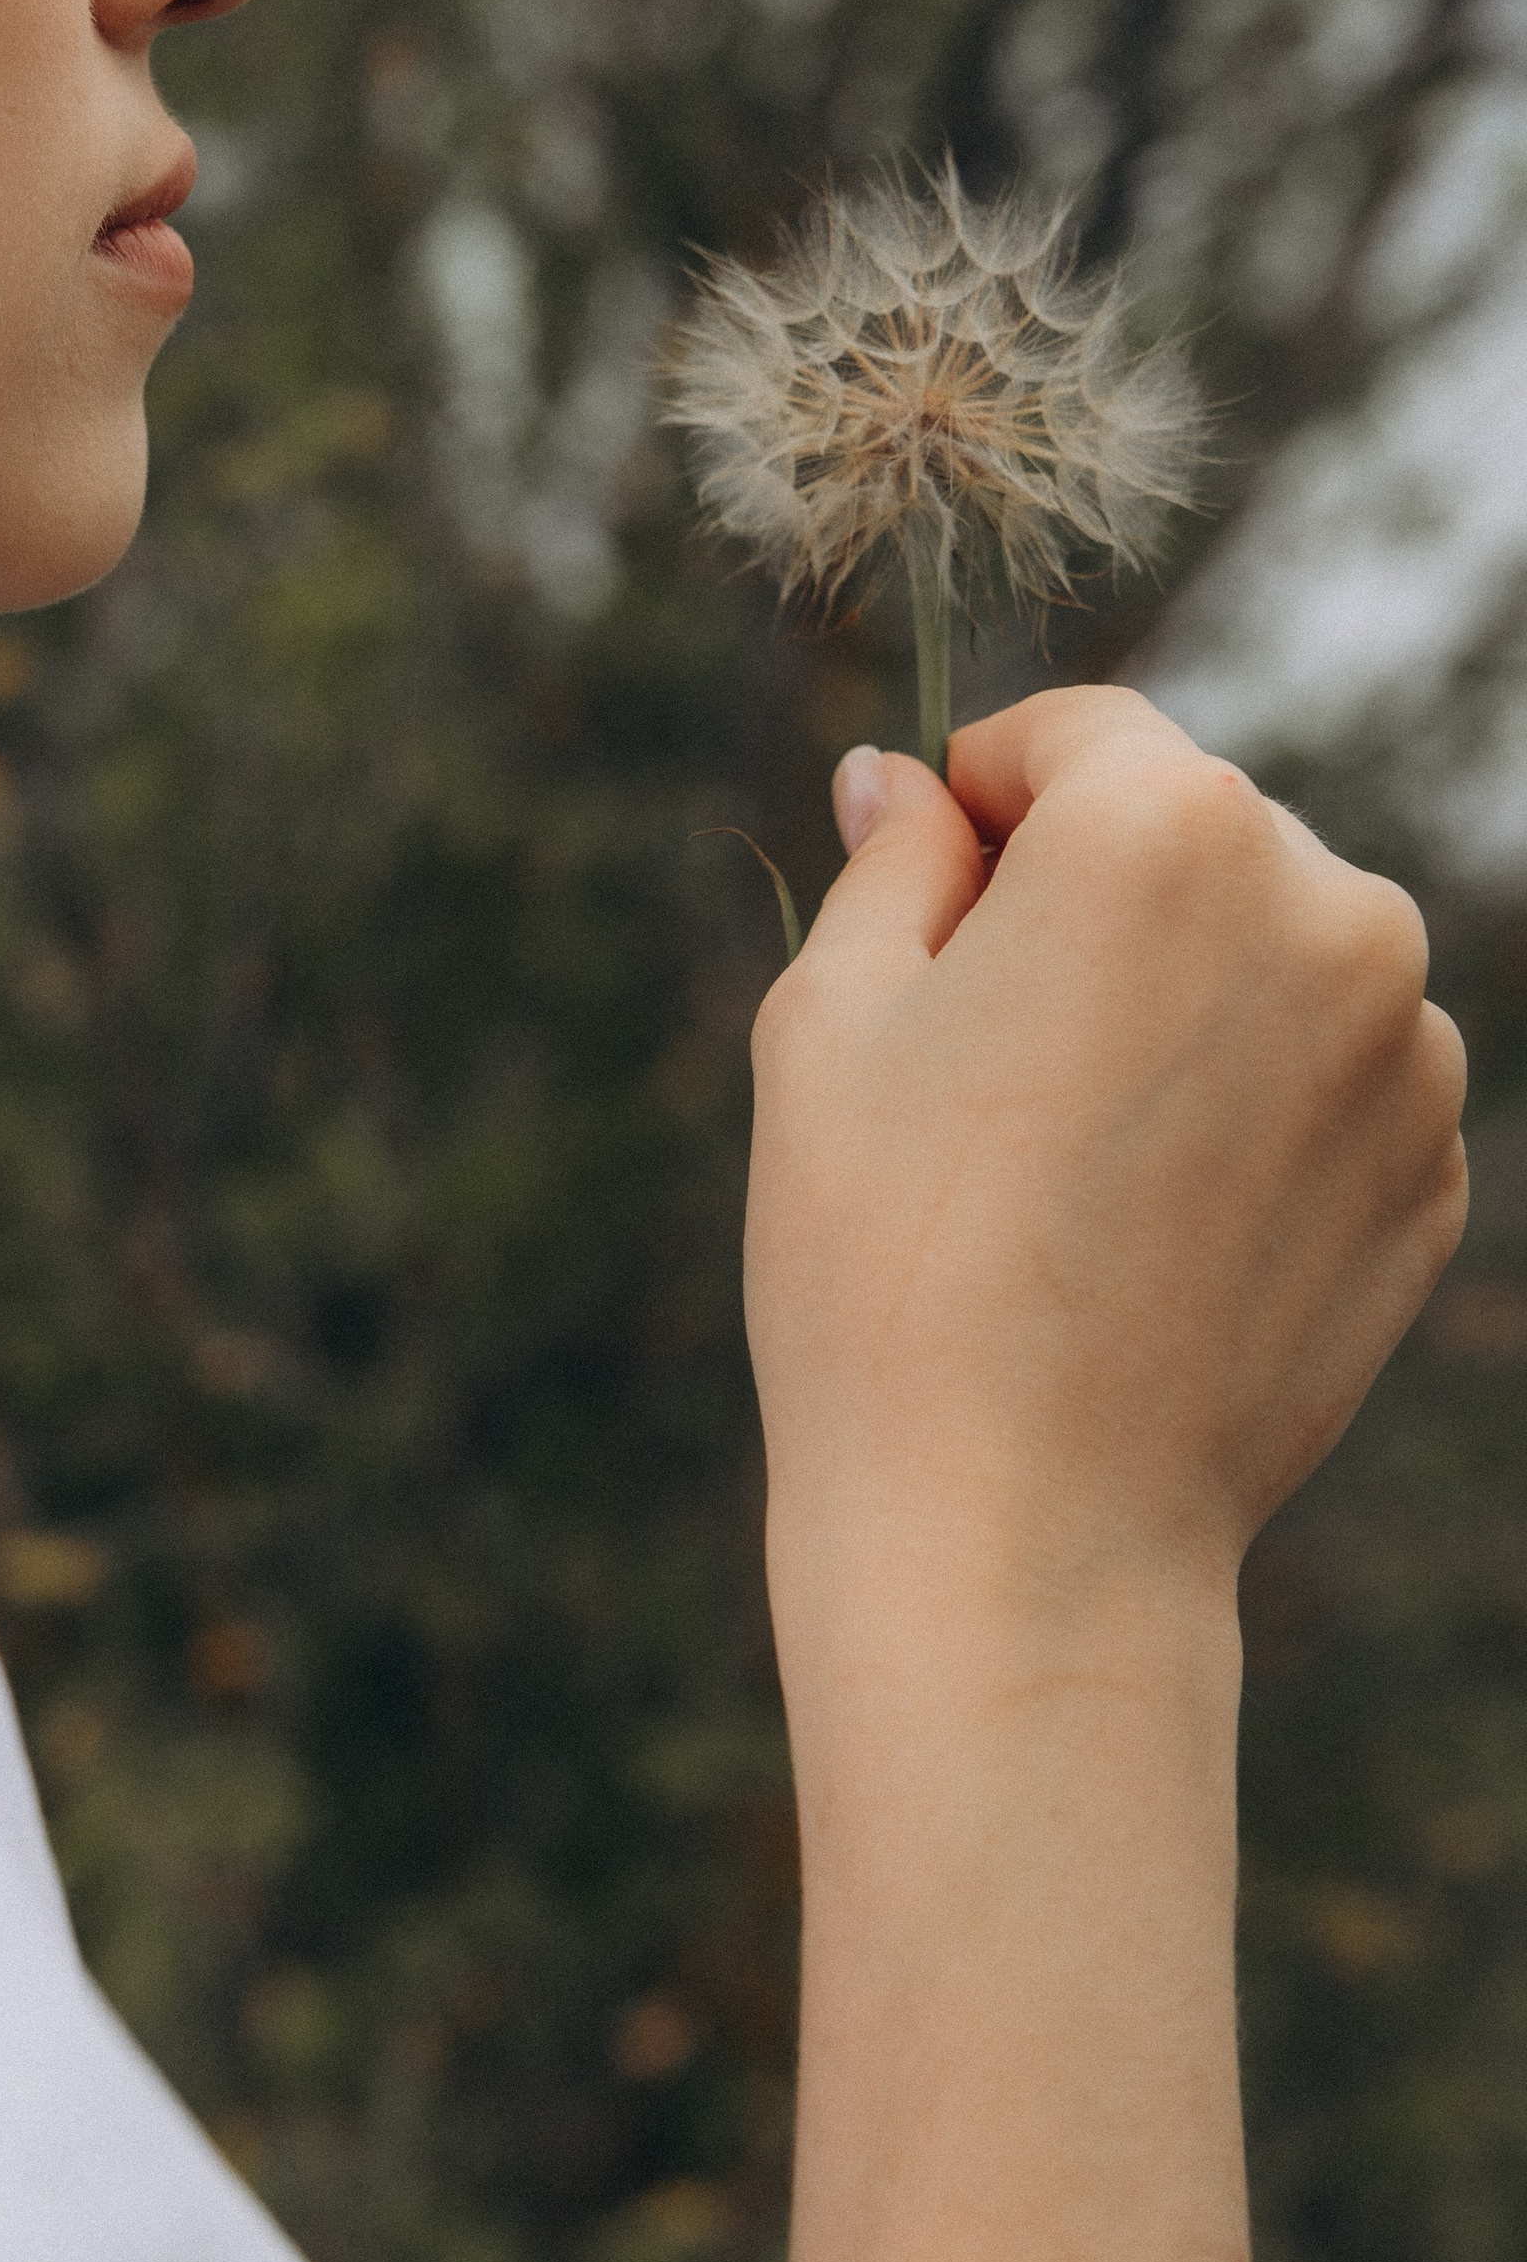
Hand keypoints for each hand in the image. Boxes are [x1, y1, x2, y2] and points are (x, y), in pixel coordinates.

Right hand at [745, 687, 1467, 1670]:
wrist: (1023, 1525)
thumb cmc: (887, 1261)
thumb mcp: (830, 1021)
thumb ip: (893, 865)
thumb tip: (903, 781)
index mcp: (1165, 832)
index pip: (1078, 736)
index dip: (983, 795)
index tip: (931, 883)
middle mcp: (1326, 906)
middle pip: (1189, 836)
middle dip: (1091, 899)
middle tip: (980, 1058)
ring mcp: (1403, 1048)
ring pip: (1271, 955)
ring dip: (1184, 1001)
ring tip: (1068, 1158)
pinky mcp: (1432, 1170)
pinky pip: (1328, 1080)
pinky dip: (1250, 1113)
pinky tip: (1151, 1225)